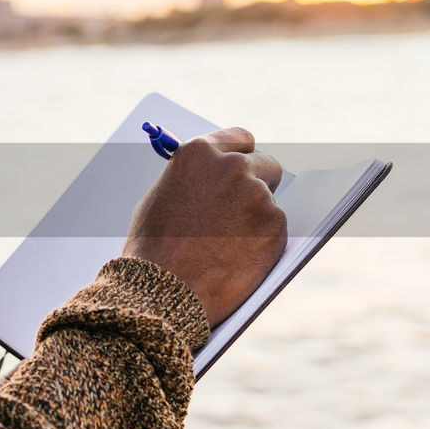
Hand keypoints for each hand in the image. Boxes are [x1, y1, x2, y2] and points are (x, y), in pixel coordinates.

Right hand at [122, 127, 286, 331]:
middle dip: (260, 183)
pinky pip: (276, 229)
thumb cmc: (153, 249)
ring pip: (271, 201)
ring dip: (257, 218)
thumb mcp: (162, 197)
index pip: (240, 138)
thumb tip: (211, 179)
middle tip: (246, 208)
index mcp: (200, 152)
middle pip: (266, 164)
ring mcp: (257, 195)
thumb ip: (193, 179)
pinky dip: (263, 243)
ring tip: (229, 245)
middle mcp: (232, 166)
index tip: (247, 164)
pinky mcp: (275, 225)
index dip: (243, 154)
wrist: (163, 290)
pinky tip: (238, 259)